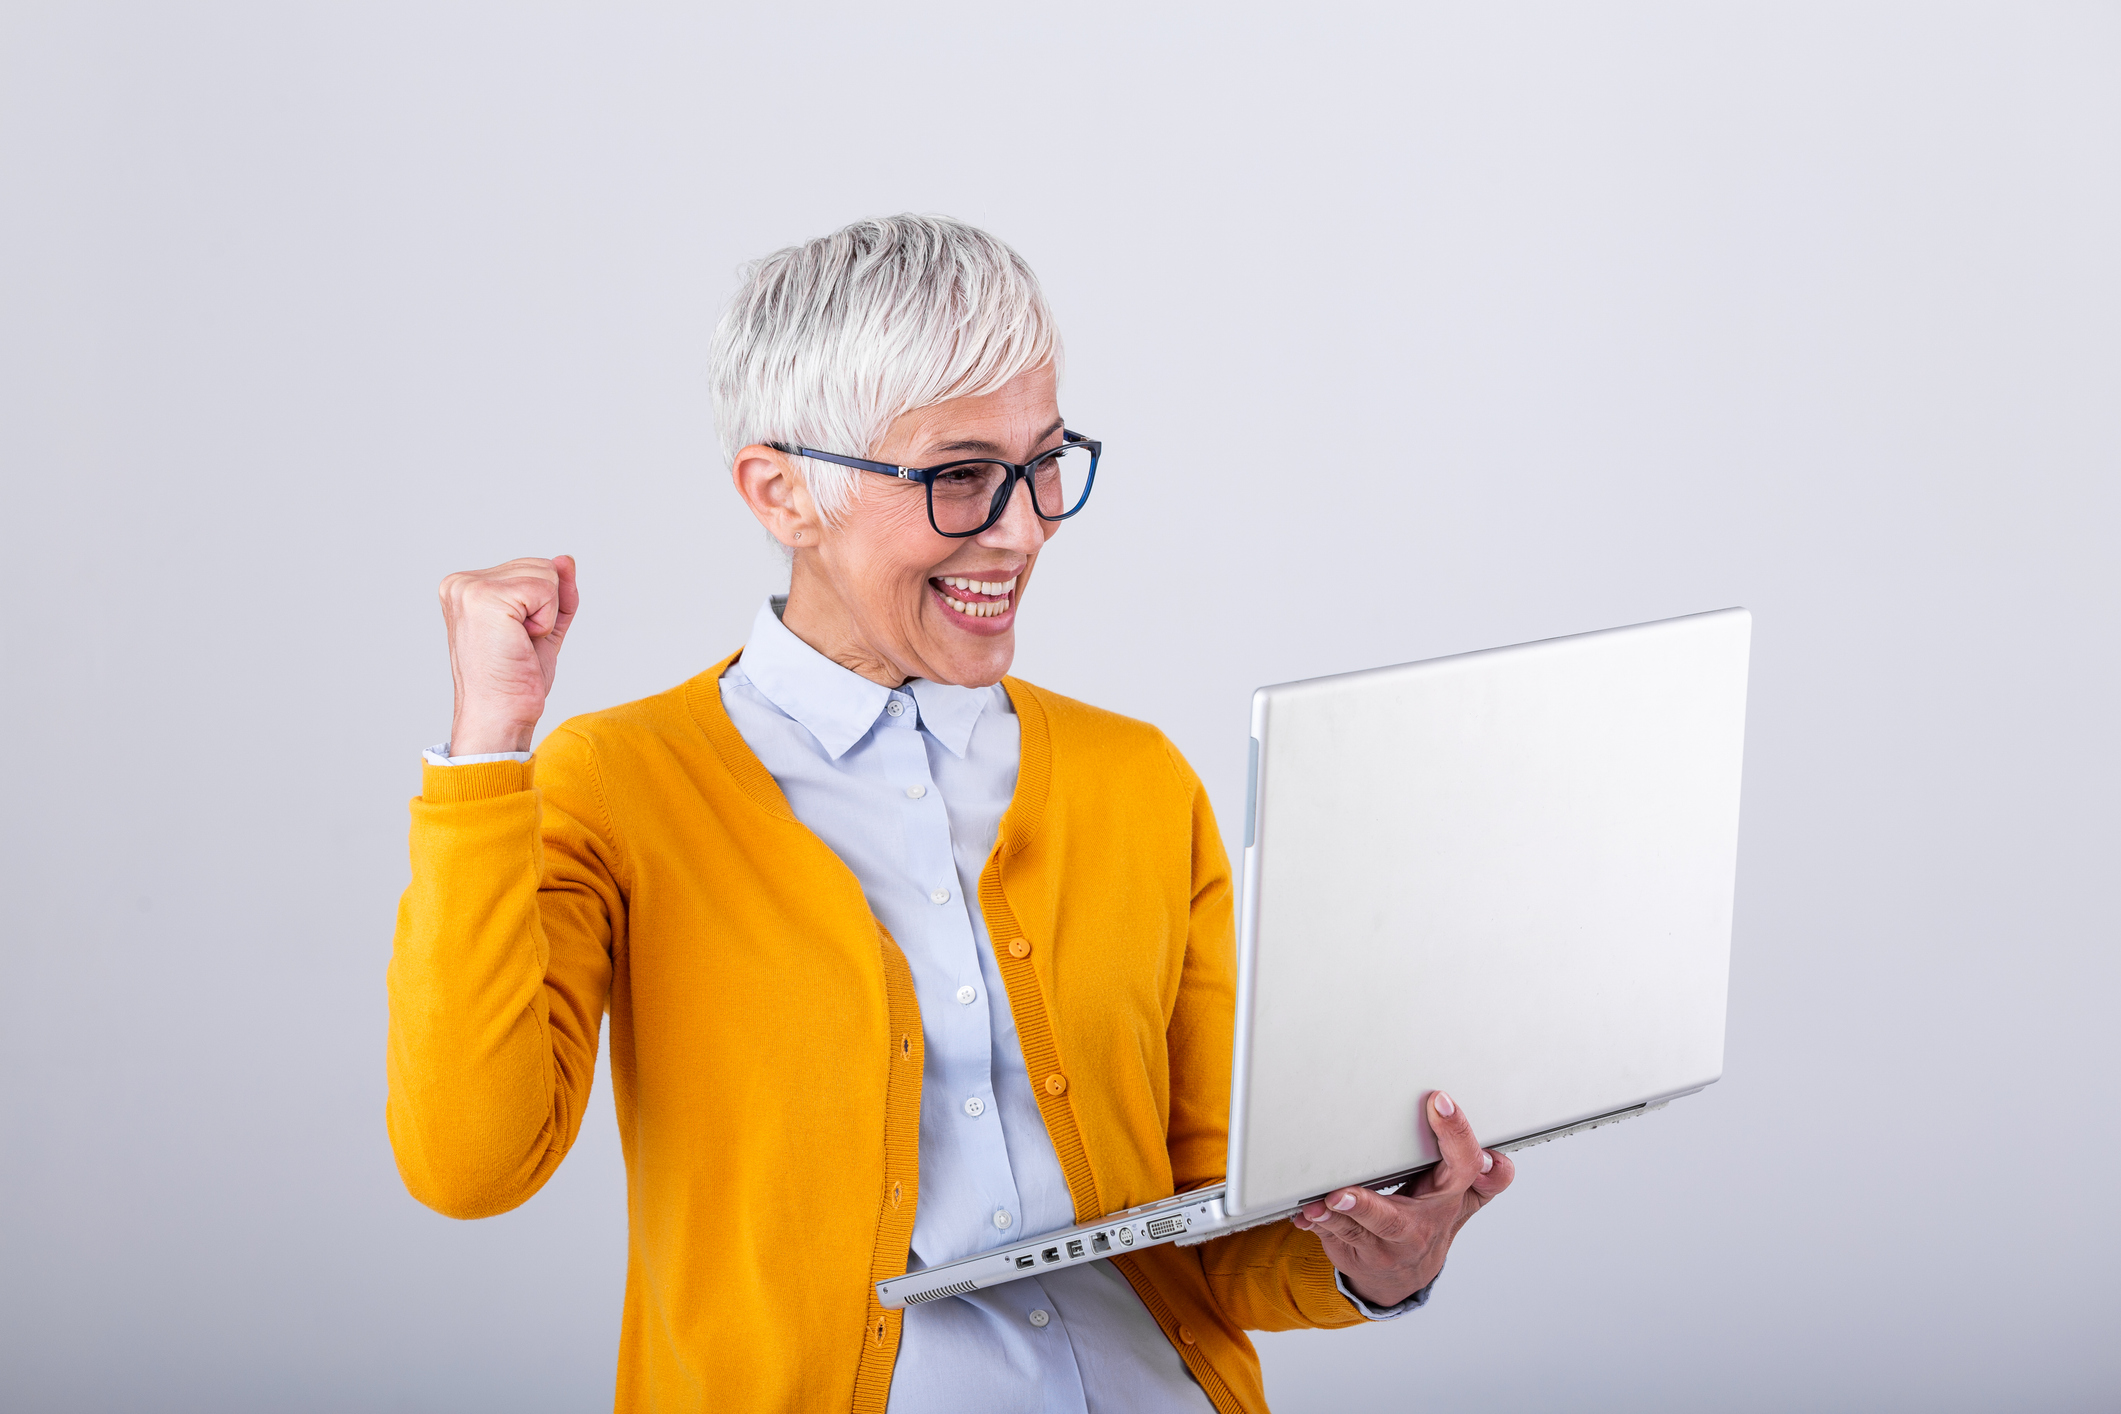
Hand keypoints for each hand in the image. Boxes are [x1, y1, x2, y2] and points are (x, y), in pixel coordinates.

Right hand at [438, 555, 577, 754]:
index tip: (516, 638)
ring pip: (546, 574)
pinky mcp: (485, 597)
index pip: (531, 568)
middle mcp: (461, 583)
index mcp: (466, 588)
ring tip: (517, 644)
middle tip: (518, 644)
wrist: (500, 716)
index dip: (542, 606)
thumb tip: (565, 559)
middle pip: (541, 566)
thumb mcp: (542, 626)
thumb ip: (555, 592)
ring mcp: (469, 588)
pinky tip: (520, 642)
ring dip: (545, 616)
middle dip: (545, 609)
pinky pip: (546, 590)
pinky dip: (545, 621)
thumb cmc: (514, 680)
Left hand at [1290, 1090, 1514, 1307]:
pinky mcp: (1360, 1252)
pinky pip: (1335, 1236)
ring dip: (1338, 1217)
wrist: (1404, 1275)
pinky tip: (1307, 1214)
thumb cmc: (1430, 1221)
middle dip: (1367, 1207)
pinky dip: (1318, 1223)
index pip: (1463, 1167)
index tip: (1439, 1101)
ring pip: (1359, 1231)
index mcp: (1450, 1200)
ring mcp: (1387, 1245)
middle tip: (1343, 1193)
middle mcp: (1420, 1226)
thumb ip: (1485, 1177)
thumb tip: (1499, 1159)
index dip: (1456, 1135)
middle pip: (1395, 1219)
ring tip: (1321, 1203)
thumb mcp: (1463, 1199)